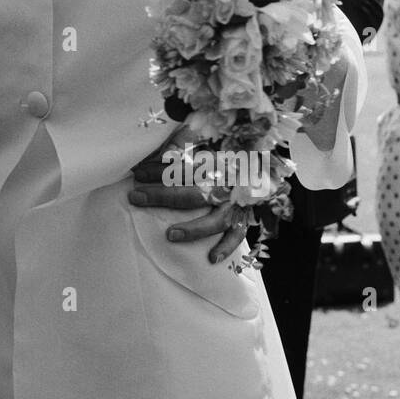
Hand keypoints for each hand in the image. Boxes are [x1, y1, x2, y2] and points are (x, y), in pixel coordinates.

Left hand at [128, 130, 248, 264]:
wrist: (263, 164)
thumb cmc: (229, 152)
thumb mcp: (209, 140)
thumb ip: (186, 141)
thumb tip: (161, 150)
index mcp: (217, 164)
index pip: (184, 168)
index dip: (158, 171)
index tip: (137, 173)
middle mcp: (227, 185)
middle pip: (192, 193)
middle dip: (162, 196)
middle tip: (136, 197)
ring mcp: (237, 205)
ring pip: (216, 220)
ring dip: (194, 230)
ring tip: (170, 235)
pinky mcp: (245, 218)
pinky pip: (237, 235)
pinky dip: (226, 248)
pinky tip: (211, 258)